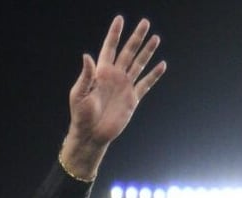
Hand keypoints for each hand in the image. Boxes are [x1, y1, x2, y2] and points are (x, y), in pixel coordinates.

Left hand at [60, 16, 165, 178]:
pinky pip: (146, 84)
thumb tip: (87, 56)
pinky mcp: (132, 99)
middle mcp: (114, 76)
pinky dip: (154, 75)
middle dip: (136, 37)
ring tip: (155, 38)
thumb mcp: (79, 94)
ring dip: (147, 51)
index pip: (109, 48)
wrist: (91, 135)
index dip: (115, 34)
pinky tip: (162, 65)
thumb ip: (85, 75)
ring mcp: (124, 86)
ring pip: (138, 64)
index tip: (120, 19)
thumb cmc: (81, 115)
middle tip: (145, 23)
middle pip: (128, 52)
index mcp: (101, 73)